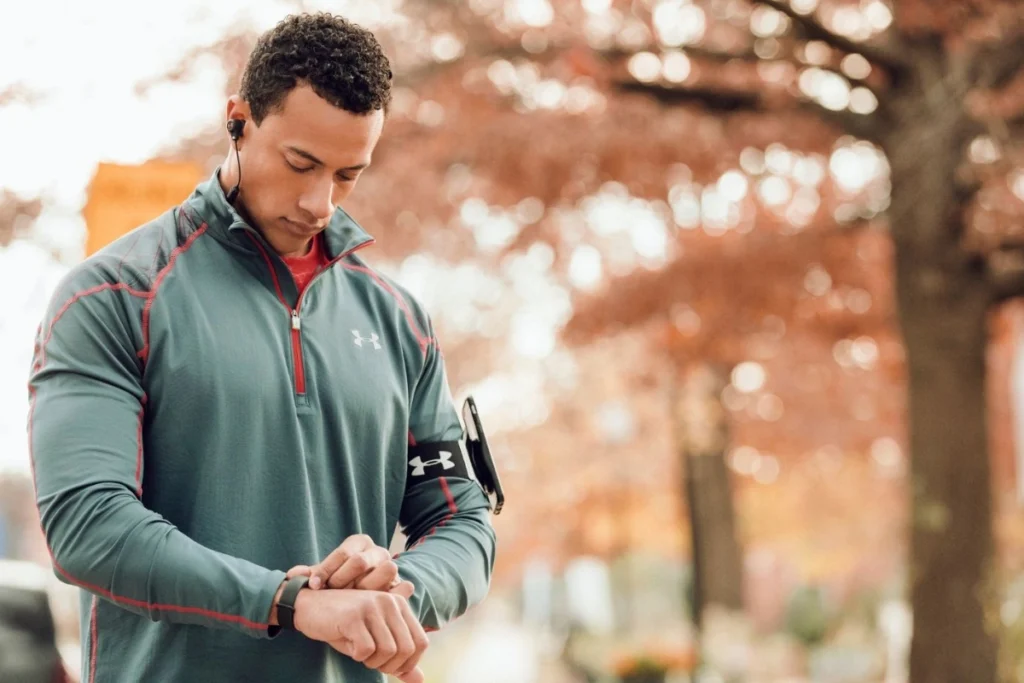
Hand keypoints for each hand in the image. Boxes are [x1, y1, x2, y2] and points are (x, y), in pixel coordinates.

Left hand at [288, 534, 414, 596]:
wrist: (361, 594)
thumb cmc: (339, 581)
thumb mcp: (325, 576)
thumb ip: (309, 574)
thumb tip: (292, 575)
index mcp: (359, 543)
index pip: (344, 553)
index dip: (327, 570)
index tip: (313, 585)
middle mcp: (377, 552)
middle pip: (362, 561)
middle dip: (343, 580)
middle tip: (331, 593)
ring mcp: (391, 568)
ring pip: (386, 570)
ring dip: (365, 588)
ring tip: (349, 601)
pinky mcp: (400, 586)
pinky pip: (400, 589)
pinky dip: (385, 599)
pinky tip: (367, 611)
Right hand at [293, 587, 428, 682]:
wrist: (309, 607)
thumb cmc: (345, 627)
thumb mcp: (375, 641)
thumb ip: (397, 659)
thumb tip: (420, 680)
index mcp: (399, 604)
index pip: (421, 642)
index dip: (408, 663)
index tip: (389, 666)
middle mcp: (389, 601)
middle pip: (406, 649)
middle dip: (390, 666)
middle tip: (372, 662)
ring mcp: (371, 606)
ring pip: (388, 650)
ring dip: (373, 662)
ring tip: (360, 653)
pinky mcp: (352, 616)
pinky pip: (366, 649)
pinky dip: (358, 656)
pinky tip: (349, 646)